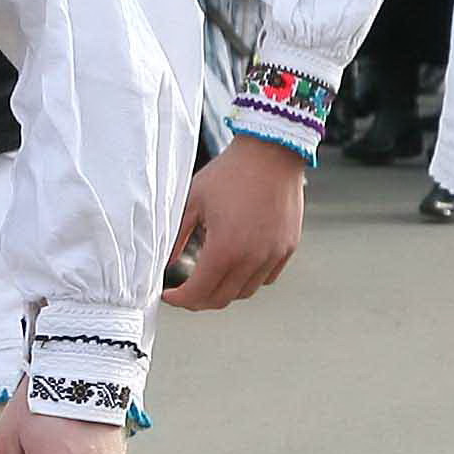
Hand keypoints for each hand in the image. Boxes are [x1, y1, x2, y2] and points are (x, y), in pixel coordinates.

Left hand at [162, 135, 308, 309]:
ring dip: (224, 290)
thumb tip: (166, 263)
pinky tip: (236, 265)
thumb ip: (177, 238)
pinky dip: (248, 279)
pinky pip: (266, 278)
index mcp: (224, 249)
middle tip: (185, 291)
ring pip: (245, 292)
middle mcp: (252, 258)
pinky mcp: (287, 248)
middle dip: (199, 300)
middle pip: (222, 299)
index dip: (180, 300)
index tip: (169, 295)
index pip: (198, 293)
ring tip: (209, 277)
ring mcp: (273, 255)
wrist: (271, 153)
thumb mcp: (192, 202)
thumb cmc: (230, 173)